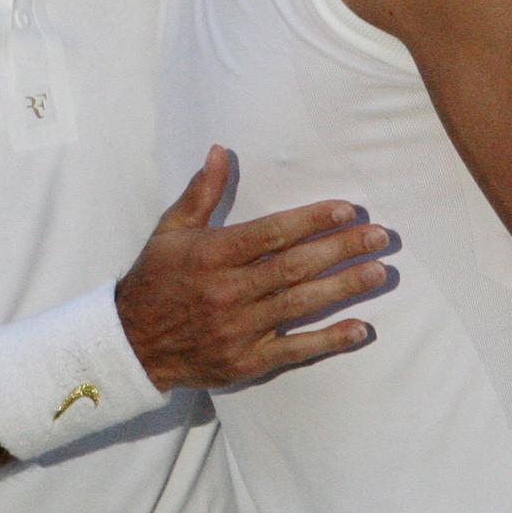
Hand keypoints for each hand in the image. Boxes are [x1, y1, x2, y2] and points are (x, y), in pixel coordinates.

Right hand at [117, 146, 391, 390]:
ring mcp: (239, 329)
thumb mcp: (171, 230)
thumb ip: (201, 192)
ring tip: (379, 272)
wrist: (131, 345)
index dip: (311, 221)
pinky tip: (361, 329)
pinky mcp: (246, 361)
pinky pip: (294, 350)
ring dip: (344, 288)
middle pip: (294, 267)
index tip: (346, 209)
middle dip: (341, 250)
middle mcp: (228, 291)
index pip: (270, 234)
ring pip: (300, 305)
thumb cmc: (155, 279)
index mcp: (212, 255)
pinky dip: (329, 341)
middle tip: (380, 236)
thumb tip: (220, 150)